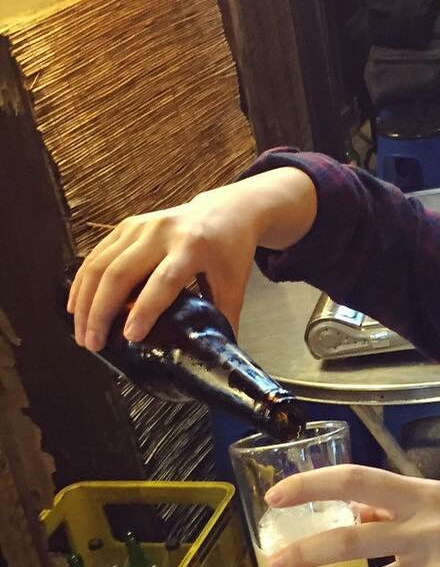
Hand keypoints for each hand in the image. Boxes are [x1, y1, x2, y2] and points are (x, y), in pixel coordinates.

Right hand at [68, 168, 314, 350]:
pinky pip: (96, 255)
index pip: (164, 281)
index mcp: (193, 247)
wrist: (227, 210)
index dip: (145, 310)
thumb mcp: (235, 283)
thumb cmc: (230, 251)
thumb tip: (215, 356)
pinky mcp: (126, 225)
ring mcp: (140, 227)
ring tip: (82, 333)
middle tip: (93, 344)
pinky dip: (82, 282)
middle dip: (101, 312)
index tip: (130, 336)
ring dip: (85, 301)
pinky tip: (76, 306)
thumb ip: (224, 318)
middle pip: (121, 273)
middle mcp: (162, 233)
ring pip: (100, 264)